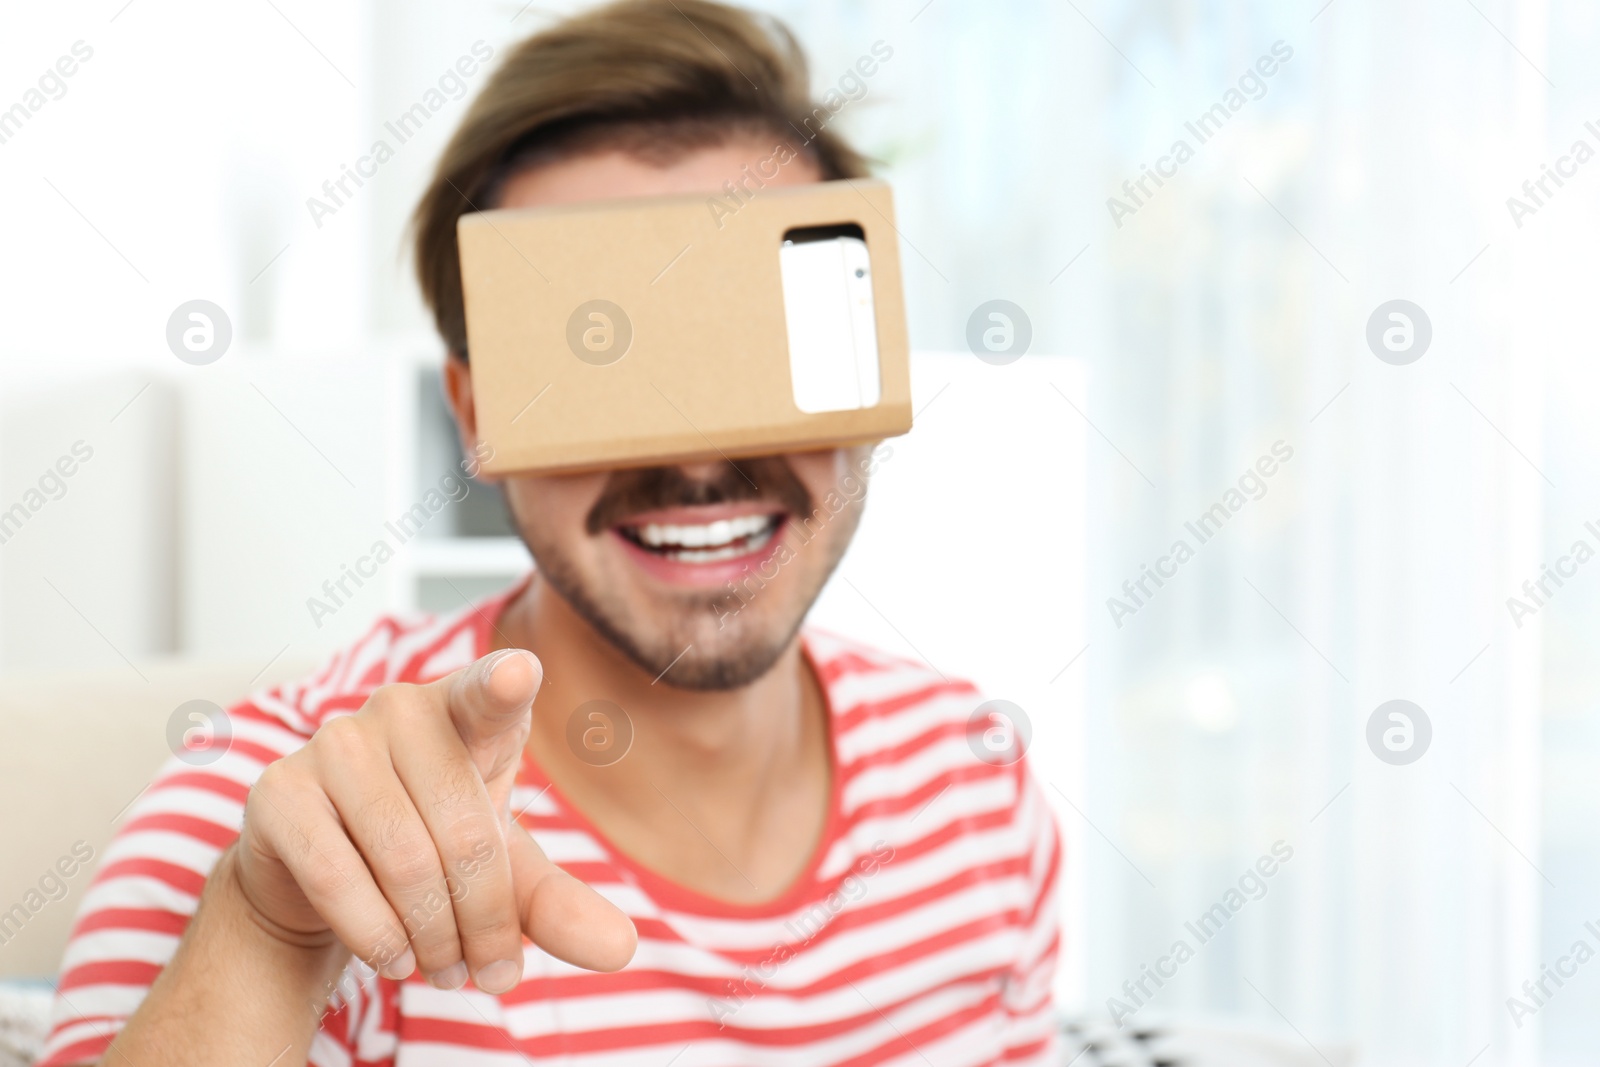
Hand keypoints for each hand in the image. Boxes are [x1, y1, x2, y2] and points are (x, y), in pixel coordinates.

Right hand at [233, 648, 635, 992]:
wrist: (320, 875)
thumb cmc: (432, 847)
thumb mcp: (503, 873)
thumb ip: (556, 904)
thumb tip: (620, 949)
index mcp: (468, 711)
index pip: (491, 691)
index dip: (505, 683)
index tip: (520, 675)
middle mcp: (401, 709)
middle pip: (465, 833)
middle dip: (483, 921)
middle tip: (484, 970)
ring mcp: (335, 742)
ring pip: (405, 861)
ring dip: (432, 937)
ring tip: (441, 968)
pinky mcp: (278, 790)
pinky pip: (337, 877)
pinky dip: (375, 934)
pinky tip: (394, 958)